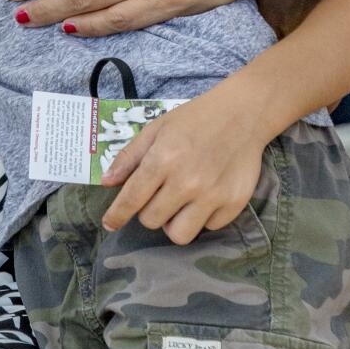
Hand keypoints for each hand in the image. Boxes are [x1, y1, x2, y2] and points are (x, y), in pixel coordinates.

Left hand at [100, 90, 266, 243]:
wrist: (243, 113)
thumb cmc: (195, 119)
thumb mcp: (156, 129)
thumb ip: (129, 157)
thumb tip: (106, 183)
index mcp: (163, 160)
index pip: (131, 199)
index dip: (116, 215)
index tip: (109, 224)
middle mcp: (186, 182)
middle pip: (151, 221)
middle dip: (148, 210)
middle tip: (159, 194)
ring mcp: (212, 196)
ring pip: (179, 235)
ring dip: (173, 222)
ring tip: (179, 204)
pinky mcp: (233, 204)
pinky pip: (208, 228)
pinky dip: (202, 217)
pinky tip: (205, 197)